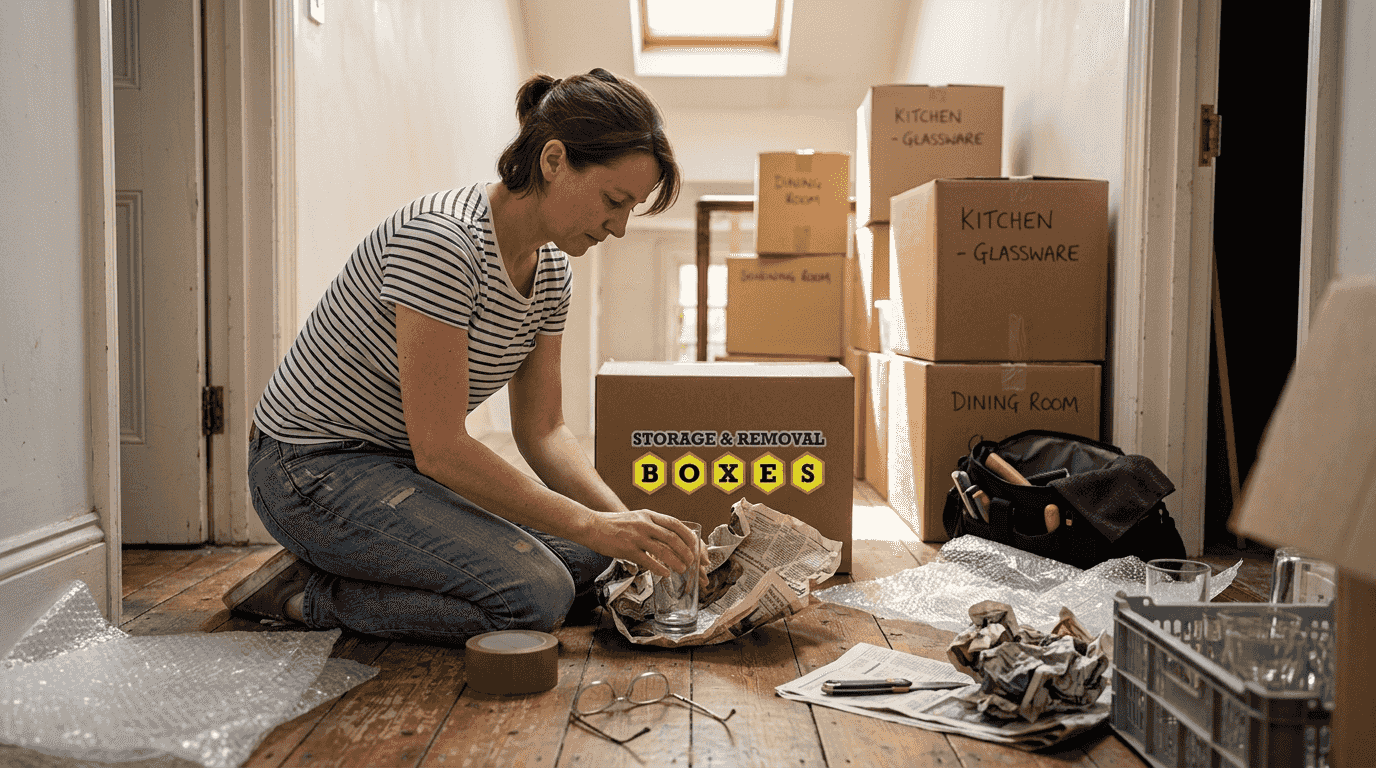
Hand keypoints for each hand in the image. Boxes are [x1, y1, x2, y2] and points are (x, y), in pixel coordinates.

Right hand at [588, 510, 704, 580]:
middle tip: (691, 561)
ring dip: (676, 561)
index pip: (675, 524)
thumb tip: (668, 537)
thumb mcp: (636, 518)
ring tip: (682, 569)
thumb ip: (652, 525)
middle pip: (673, 538)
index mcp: (649, 515)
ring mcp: (637, 537)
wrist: (592, 526)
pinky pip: (649, 561)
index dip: (688, 536)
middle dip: (686, 551)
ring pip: (664, 550)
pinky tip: (665, 574)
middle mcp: (645, 524)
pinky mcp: (628, 549)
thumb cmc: (614, 524)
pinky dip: (660, 568)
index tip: (695, 545)